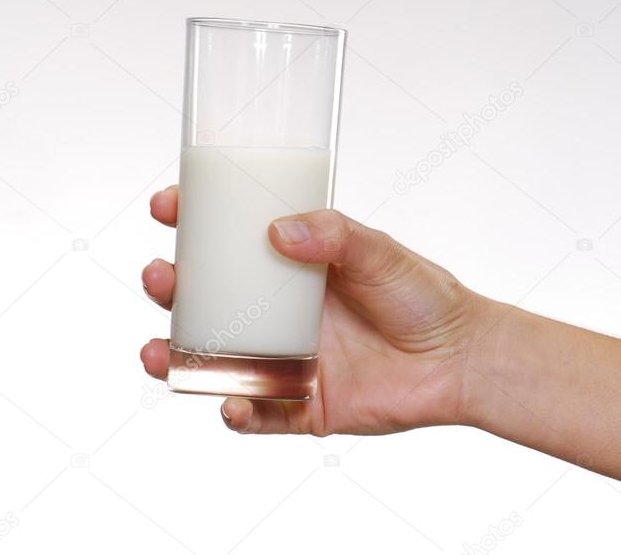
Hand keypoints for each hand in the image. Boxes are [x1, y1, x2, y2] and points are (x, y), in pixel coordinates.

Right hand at [139, 186, 484, 434]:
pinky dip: (238, 413)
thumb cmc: (423, 296)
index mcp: (292, 269)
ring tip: (158, 349)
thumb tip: (277, 230)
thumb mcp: (380, 251)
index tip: (169, 207)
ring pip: (217, 360)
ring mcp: (288, 359)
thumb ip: (335, 235)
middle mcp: (281, 313)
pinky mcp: (305, 405)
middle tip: (160, 276)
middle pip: (207, 301)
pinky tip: (230, 404)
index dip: (192, 224)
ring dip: (179, 355)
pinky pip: (260, 414)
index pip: (229, 243)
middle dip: (171, 289)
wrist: (461, 358)